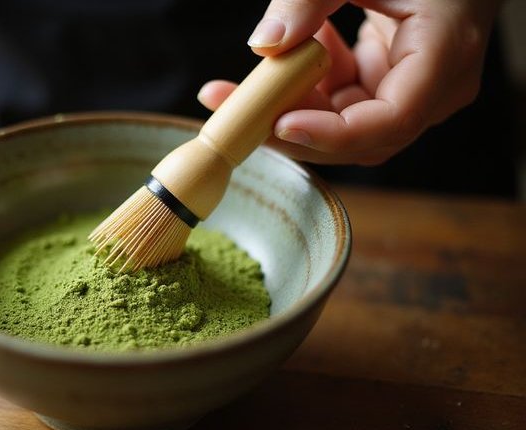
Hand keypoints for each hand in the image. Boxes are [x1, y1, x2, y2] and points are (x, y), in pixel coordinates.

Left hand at [197, 0, 501, 164]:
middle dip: (294, 124)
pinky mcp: (393, 78)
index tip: (280, 124)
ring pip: (345, 121)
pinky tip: (293, 53)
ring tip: (251, 81)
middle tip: (236, 111)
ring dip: (296, 102)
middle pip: (360, 134)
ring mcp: (416, 85)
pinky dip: (312, 81)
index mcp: (445, 53)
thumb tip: (265, 43)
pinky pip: (345, 97)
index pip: (391, 121)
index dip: (331, 133)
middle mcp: (437, 84)